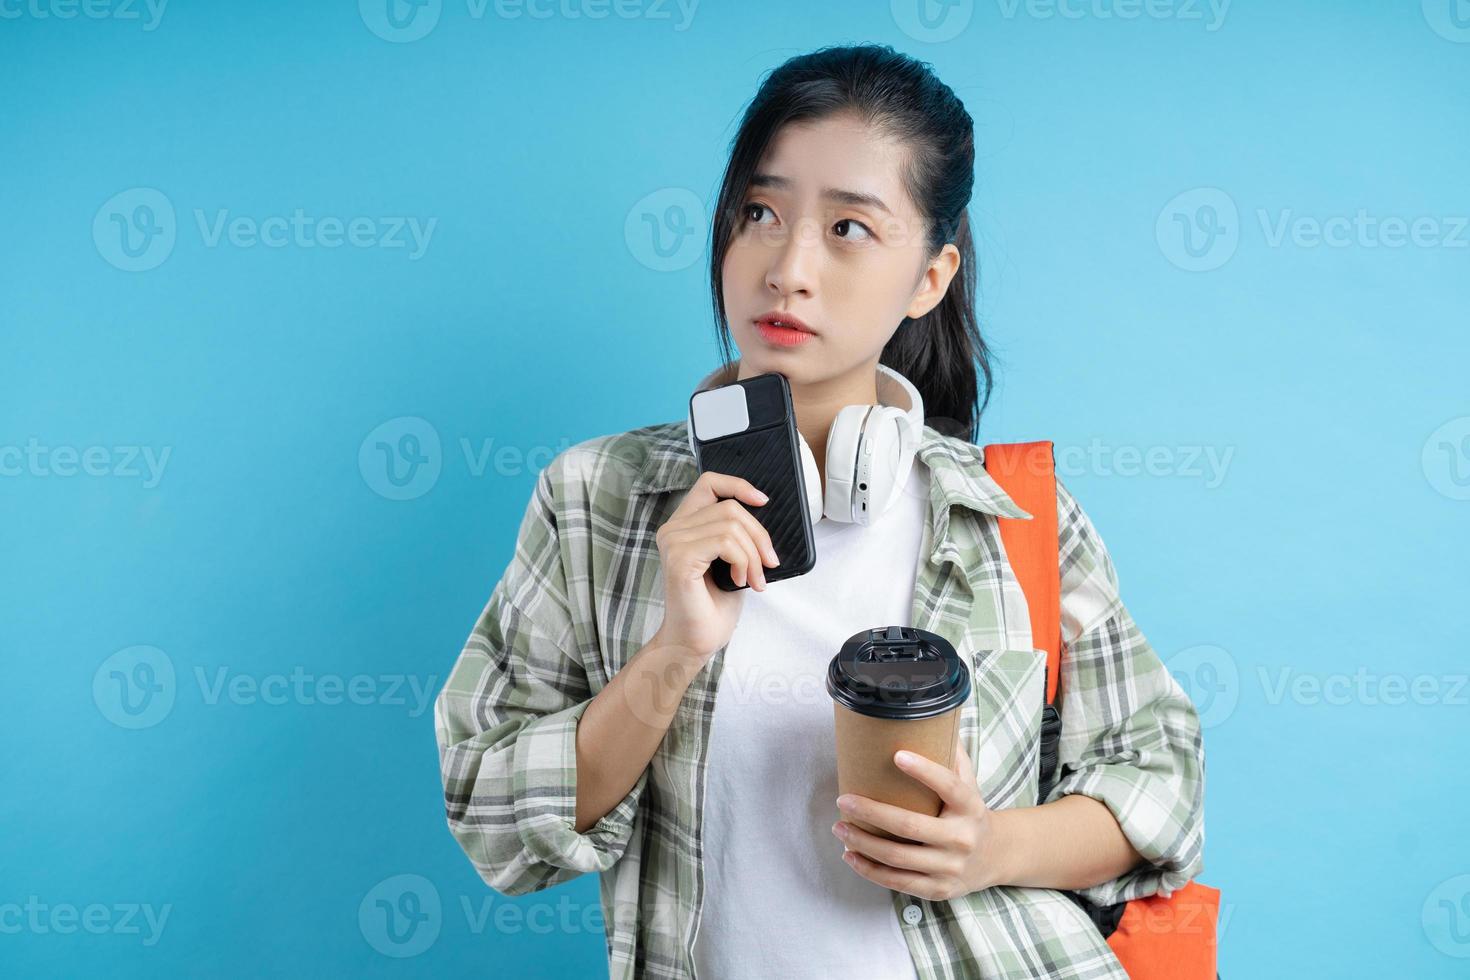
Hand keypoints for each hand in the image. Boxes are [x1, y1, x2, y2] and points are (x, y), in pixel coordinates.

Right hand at [653, 470, 779, 664]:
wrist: (696, 642)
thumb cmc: (712, 606)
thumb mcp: (732, 560)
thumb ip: (736, 534)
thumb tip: (763, 514)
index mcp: (683, 525)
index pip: (709, 483)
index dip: (739, 485)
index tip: (763, 501)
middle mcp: (672, 529)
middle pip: (730, 507)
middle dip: (759, 535)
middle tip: (769, 564)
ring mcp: (673, 542)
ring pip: (731, 525)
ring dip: (753, 554)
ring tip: (754, 579)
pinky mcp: (679, 558)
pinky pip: (725, 542)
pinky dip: (743, 561)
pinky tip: (741, 580)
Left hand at [831, 739, 1006, 900]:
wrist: (996, 857)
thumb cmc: (969, 812)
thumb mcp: (969, 783)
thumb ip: (950, 754)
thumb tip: (925, 714)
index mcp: (971, 806)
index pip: (949, 785)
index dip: (924, 770)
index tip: (896, 755)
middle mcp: (963, 838)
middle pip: (911, 826)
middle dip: (872, 813)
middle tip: (844, 800)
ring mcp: (951, 867)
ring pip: (898, 857)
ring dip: (863, 843)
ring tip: (840, 828)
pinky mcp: (938, 889)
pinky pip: (898, 881)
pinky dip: (870, 869)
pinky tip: (850, 855)